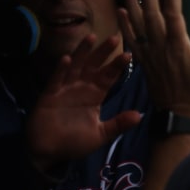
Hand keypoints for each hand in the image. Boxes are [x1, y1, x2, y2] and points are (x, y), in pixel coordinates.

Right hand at [26, 34, 142, 172]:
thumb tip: (140, 115)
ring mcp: (64, 89)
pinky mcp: (50, 95)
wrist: (49, 152)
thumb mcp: (100, 135)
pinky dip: (61, 70)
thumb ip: (118, 124)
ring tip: (91, 37)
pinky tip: (66, 59)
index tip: (128, 54)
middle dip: (103, 52)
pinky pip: (56, 80)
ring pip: (75, 66)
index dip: (117, 66)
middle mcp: (81, 88)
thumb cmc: (73, 142)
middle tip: (115, 38)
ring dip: (82, 52)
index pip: (108, 77)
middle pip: (93, 66)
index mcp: (94, 95)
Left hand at [117, 0, 189, 121]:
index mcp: (179, 47)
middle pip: (151, 13)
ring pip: (137, 25)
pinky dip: (124, 25)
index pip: (174, 14)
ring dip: (132, 3)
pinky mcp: (143, 63)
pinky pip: (130, 41)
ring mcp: (149, 55)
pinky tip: (120, 11)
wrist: (180, 118)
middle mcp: (161, 48)